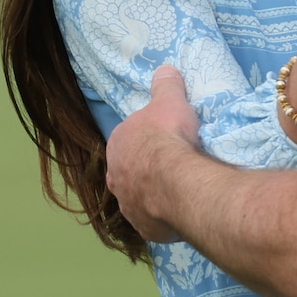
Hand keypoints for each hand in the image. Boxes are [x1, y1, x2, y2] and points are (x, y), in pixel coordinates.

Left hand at [105, 66, 202, 241]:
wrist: (178, 180)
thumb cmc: (169, 136)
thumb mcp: (170, 101)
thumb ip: (166, 85)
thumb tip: (165, 69)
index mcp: (117, 145)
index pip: (128, 141)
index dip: (146, 140)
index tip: (164, 140)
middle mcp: (115, 178)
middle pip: (130, 172)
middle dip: (146, 170)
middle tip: (172, 166)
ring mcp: (128, 206)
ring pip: (140, 198)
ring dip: (154, 195)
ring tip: (179, 190)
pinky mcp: (145, 228)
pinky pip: (154, 220)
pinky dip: (165, 217)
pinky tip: (181, 211)